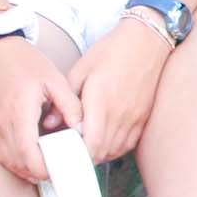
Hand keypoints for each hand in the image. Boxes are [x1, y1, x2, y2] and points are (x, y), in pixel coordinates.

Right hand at [0, 34, 81, 183]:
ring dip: (27, 170)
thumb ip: (69, 105)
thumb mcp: (54, 79)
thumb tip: (81, 128)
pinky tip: (31, 161)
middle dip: (39, 173)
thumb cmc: (25, 63)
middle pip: (17, 162)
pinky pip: (0, 153)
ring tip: (48, 168)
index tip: (60, 169)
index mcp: (18, 111)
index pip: (27, 151)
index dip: (43, 167)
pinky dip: (15, 162)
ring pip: (7, 161)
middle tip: (60, 171)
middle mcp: (0, 123)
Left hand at [65, 16, 173, 162]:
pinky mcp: (144, 117)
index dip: (76, 153)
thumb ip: (65, 99)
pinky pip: (128, 144)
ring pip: (114, 151)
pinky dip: (114, 149)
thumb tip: (49, 123)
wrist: (146, 40)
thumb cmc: (112, 51)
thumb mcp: (81, 69)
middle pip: (101, 151)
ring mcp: (135, 117)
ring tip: (84, 148)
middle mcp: (120, 113)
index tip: (63, 150)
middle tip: (69, 151)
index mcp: (101, 100)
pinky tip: (103, 143)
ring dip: (98, 154)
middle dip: (83, 156)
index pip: (90, 142)